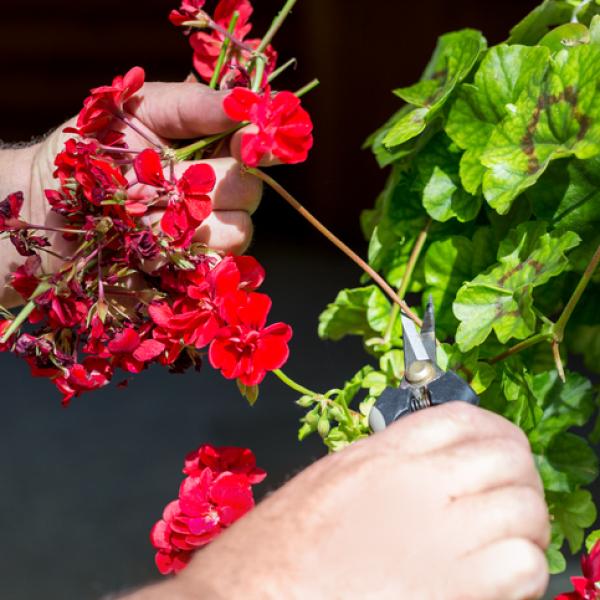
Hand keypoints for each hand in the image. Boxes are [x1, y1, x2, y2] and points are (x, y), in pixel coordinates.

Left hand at [0, 81, 262, 305]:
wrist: (47, 202)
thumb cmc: (92, 145)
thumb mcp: (138, 109)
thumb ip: (193, 104)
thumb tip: (247, 104)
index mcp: (213, 149)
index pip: (258, 148)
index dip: (261, 146)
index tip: (250, 144)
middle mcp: (217, 192)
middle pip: (250, 193)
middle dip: (207, 185)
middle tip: (161, 179)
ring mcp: (207, 235)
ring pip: (236, 234)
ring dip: (186, 224)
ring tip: (140, 213)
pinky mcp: (189, 270)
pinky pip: (208, 269)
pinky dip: (177, 257)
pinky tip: (145, 247)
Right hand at [169, 403, 549, 599]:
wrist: (256, 596)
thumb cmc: (277, 548)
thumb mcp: (328, 481)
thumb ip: (384, 465)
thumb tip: (430, 463)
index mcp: (381, 456)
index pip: (462, 419)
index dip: (491, 431)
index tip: (497, 449)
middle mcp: (415, 486)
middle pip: (504, 455)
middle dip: (517, 473)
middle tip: (511, 495)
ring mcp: (437, 536)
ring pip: (522, 508)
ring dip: (525, 522)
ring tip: (509, 538)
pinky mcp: (453, 589)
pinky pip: (521, 565)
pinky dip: (522, 567)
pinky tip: (500, 577)